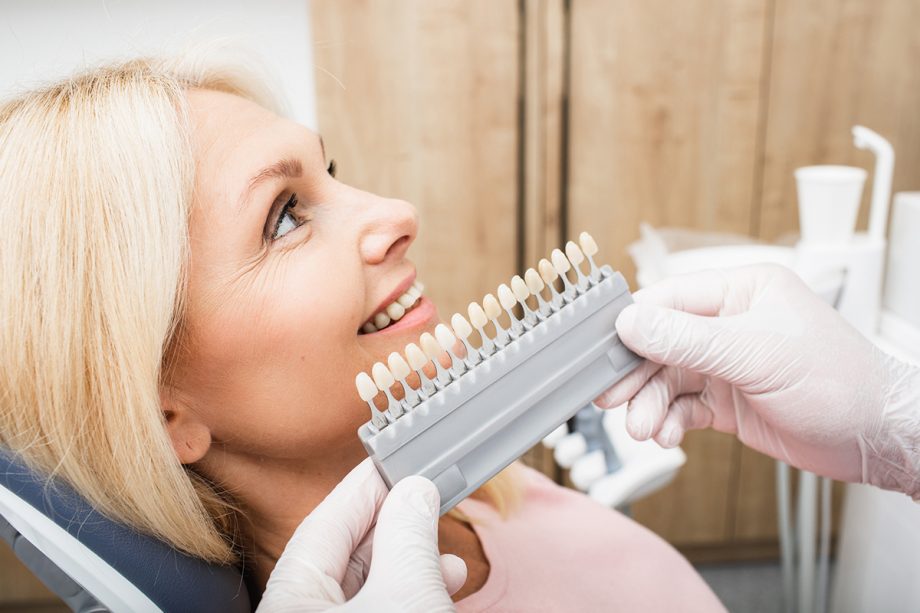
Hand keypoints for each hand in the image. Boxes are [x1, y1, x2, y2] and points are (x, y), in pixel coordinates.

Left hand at [257, 458, 466, 611]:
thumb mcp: (406, 592)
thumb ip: (407, 534)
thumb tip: (413, 491)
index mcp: (289, 598)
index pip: (326, 521)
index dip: (367, 485)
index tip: (398, 462)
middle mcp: (299, 612)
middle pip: (344, 551)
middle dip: (395, 524)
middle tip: (428, 499)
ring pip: (365, 584)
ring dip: (409, 560)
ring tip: (445, 555)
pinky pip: (377, 606)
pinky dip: (408, 591)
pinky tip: (442, 583)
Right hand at [595, 265, 919, 497]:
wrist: (875, 439)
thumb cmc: (838, 382)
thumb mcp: (756, 353)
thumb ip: (687, 339)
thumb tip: (630, 322)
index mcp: (741, 291)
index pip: (670, 298)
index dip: (634, 325)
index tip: (605, 350)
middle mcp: (730, 323)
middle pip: (660, 342)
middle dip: (637, 374)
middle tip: (613, 397)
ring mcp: (727, 363)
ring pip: (667, 379)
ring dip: (649, 404)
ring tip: (644, 429)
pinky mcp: (728, 399)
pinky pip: (682, 406)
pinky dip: (669, 422)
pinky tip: (667, 436)